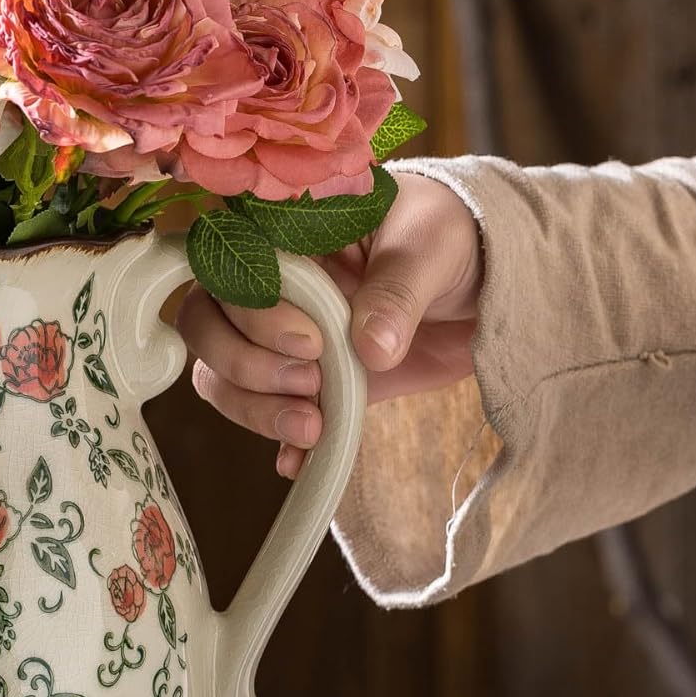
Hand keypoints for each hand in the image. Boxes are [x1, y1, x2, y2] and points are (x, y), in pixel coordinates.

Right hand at [178, 173, 482, 476]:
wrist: (490, 274)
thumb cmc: (451, 235)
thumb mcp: (432, 245)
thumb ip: (399, 290)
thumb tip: (371, 350)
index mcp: (282, 234)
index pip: (225, 269)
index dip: (252, 313)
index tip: (311, 342)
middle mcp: (268, 285)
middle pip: (205, 325)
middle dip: (244, 365)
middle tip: (309, 383)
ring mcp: (281, 336)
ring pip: (221, 373)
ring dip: (252, 408)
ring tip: (311, 427)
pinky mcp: (309, 379)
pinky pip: (268, 411)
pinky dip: (278, 441)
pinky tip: (302, 462)